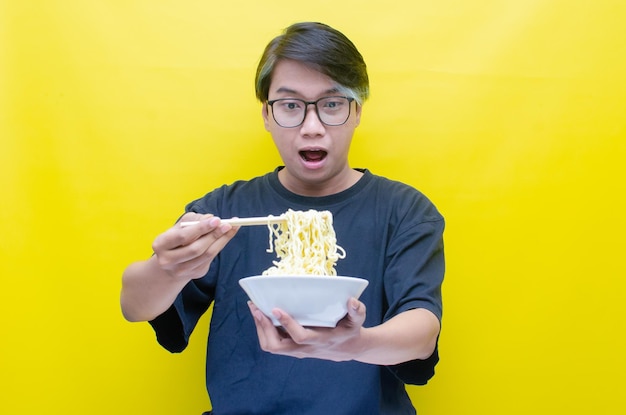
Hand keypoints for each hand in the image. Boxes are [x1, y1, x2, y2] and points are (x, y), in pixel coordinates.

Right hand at [152, 213, 237, 280]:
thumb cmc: (176, 239)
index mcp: (161, 244)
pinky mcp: (194, 274)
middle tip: (227, 224)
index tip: (216, 220)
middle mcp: (168, 260)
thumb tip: (210, 218)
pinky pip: (210, 259)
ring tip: (231, 228)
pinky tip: (226, 236)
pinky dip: (220, 246)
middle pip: (196, 248)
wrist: (171, 263)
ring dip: (221, 240)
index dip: (201, 228)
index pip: (183, 236)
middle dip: (214, 235)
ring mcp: (181, 270)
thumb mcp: (179, 226)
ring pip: (206, 255)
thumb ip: (193, 220)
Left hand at [248, 297, 366, 361]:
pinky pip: (273, 343)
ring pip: (271, 346)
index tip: (276, 309)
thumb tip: (352, 302)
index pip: (300, 337)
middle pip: (276, 346)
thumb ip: (357, 311)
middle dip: (264, 327)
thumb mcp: (357, 321)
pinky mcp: (292, 348)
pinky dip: (264, 329)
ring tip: (255, 309)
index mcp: (320, 341)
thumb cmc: (350, 331)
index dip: (287, 324)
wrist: (348, 349)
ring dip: (261, 328)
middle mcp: (305, 349)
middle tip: (256, 308)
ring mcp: (296, 350)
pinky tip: (261, 314)